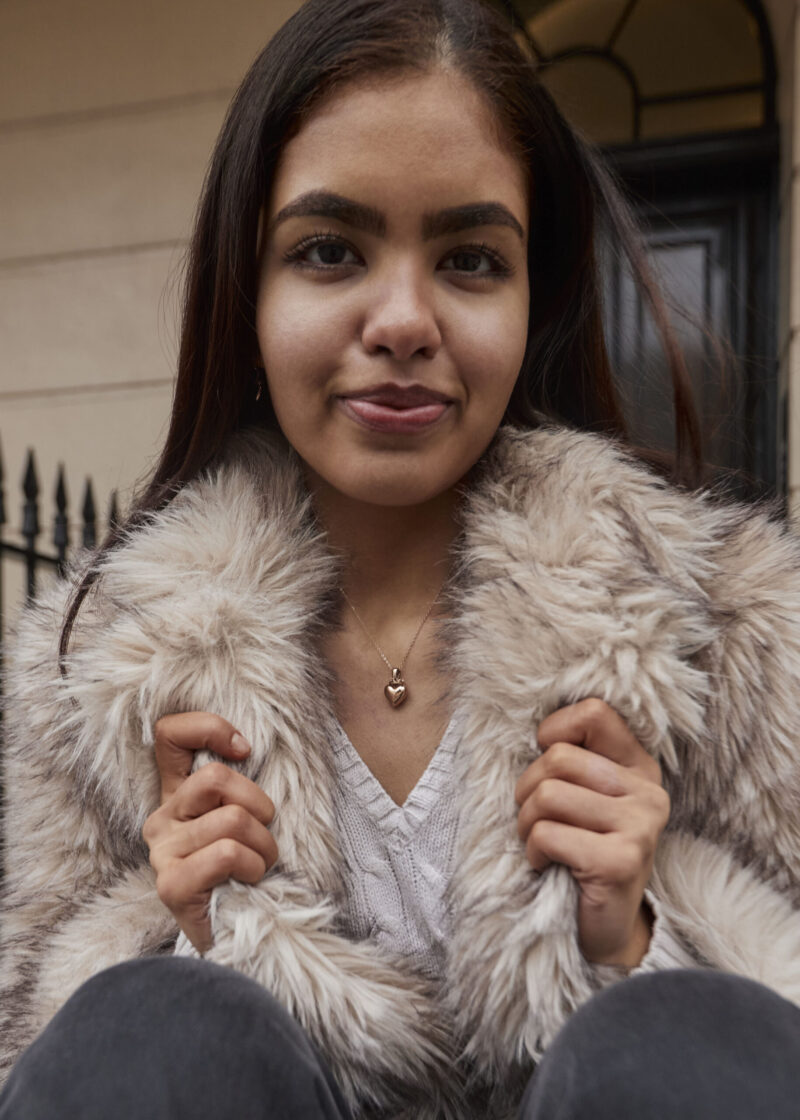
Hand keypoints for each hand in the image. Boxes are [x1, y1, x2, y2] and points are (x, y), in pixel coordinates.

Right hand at [142, 712, 277, 952]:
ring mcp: (162, 852)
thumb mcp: (248, 818)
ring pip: (231, 820)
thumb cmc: (249, 872)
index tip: (245, 750)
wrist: (241, 937)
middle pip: (215, 777)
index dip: (209, 728)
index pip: (169, 734)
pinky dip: (252, 866)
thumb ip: (241, 786)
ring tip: (260, 866)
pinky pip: (226, 853)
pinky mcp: (170, 885)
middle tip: (264, 835)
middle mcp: (162, 818)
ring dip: (263, 846)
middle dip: (258, 806)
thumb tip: (250, 747)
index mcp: (177, 795)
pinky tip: (249, 882)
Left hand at [514, 699, 669, 968]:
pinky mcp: (621, 861)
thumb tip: (535, 728)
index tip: (548, 769)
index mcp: (639, 767)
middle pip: (557, 758)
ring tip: (540, 842)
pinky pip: (547, 834)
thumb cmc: (582, 852)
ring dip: (526, 823)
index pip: (594, 713)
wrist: (605, 928)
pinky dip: (533, 851)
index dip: (554, 731)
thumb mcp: (584, 798)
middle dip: (528, 790)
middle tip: (535, 819)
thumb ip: (573, 759)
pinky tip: (547, 865)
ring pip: (547, 795)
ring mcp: (639, 826)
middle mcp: (648, 792)